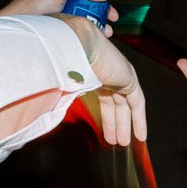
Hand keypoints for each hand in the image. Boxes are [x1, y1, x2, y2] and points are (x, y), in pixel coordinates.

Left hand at [0, 0, 119, 26]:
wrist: (19, 28)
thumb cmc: (31, 6)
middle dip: (102, 4)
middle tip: (113, 14)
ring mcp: (61, 9)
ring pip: (85, 12)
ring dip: (98, 20)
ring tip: (107, 29)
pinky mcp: (61, 24)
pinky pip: (80, 24)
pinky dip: (90, 29)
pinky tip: (96, 35)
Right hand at [53, 19, 146, 145]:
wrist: (75, 44)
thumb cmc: (63, 58)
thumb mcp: (62, 84)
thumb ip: (62, 96)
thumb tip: (46, 109)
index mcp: (94, 72)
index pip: (104, 99)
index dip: (105, 117)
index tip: (103, 132)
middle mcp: (108, 73)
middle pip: (115, 104)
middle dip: (115, 123)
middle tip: (115, 141)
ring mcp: (120, 75)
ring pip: (125, 106)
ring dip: (125, 125)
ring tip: (122, 143)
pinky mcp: (129, 79)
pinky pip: (138, 103)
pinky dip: (139, 120)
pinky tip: (140, 135)